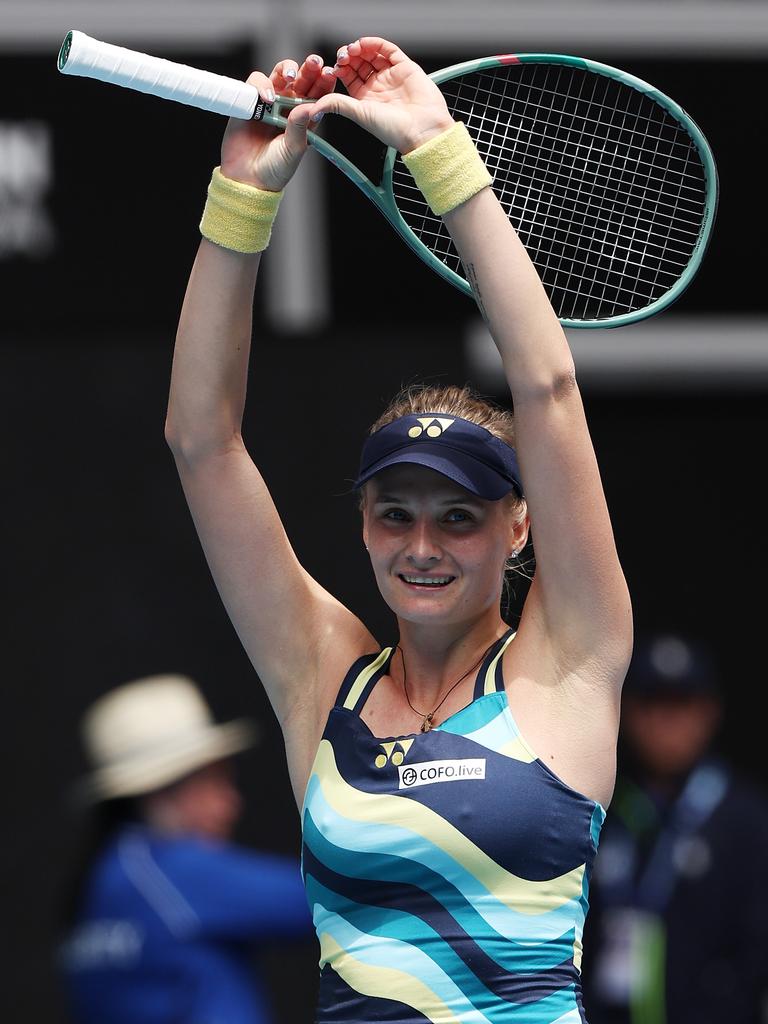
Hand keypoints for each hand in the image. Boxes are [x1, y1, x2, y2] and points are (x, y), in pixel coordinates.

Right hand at [219, 53, 336, 190]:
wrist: (248, 179)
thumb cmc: (275, 169)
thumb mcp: (293, 149)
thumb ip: (299, 127)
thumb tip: (308, 105)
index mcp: (304, 118)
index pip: (317, 94)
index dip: (323, 82)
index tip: (328, 75)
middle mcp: (288, 106)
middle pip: (301, 79)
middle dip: (308, 68)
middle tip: (315, 63)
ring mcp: (269, 102)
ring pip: (279, 75)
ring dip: (287, 69)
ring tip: (291, 76)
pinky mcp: (249, 101)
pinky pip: (256, 83)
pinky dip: (262, 85)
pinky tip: (268, 97)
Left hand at [305, 37, 453, 153]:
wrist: (422, 130)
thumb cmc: (394, 130)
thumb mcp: (359, 114)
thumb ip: (336, 105)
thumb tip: (313, 108)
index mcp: (365, 100)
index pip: (348, 77)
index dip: (340, 69)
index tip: (333, 67)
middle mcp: (377, 87)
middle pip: (359, 63)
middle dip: (348, 56)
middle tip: (343, 56)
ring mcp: (391, 76)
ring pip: (372, 54)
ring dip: (360, 48)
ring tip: (353, 49)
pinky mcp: (405, 67)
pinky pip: (388, 49)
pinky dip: (375, 43)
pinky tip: (365, 43)